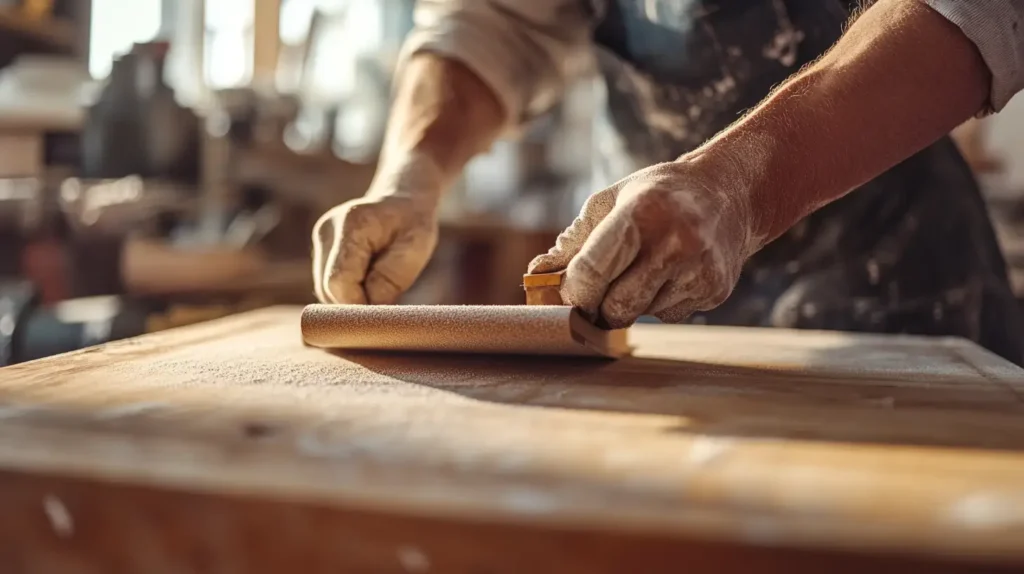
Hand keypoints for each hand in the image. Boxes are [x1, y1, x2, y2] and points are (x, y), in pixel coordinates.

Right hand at [312, 157, 443, 303]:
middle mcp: (327, 230)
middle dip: (356, 304)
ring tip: (380, 287)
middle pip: (329, 288)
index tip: (382, 316)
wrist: (402, 200)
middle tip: (385, 304)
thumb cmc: (413, 224)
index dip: (357, 305)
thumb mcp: (415, 250)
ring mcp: (321, 240)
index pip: (339, 280)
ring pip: (326, 290)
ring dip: (352, 299)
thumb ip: (389, 282)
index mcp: (351, 224)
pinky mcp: (321, 250)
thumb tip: (366, 311)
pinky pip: (329, 285)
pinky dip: (349, 293)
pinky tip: (369, 284)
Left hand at [528, 161, 761, 327]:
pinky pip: (669, 314)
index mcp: (640, 214)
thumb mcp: (611, 202)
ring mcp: (699, 271)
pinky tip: (671, 273)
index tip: (566, 295)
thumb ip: (575, 241)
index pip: (591, 273)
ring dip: (631, 302)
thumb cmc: (656, 196)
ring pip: (642, 314)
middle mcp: (674, 244)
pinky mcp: (715, 290)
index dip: (572, 292)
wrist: (729, 193)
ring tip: (644, 269)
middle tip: (597, 293)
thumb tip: (538, 273)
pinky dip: (659, 302)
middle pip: (616, 307)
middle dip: (599, 306)